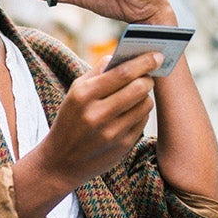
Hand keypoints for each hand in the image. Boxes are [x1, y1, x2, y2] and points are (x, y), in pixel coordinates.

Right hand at [26, 50, 160, 189]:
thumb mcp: (75, 92)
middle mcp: (97, 114)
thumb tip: (125, 55)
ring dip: (144, 96)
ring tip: (134, 96)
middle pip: (139, 87)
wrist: (61, 161)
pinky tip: (129, 113)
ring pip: (145, 104)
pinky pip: (143, 120)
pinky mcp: (123, 146)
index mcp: (84, 95)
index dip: (143, 62)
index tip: (157, 55)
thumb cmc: (71, 119)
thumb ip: (98, 72)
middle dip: (147, 78)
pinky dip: (140, 112)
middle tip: (146, 76)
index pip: (122, 73)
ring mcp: (112, 132)